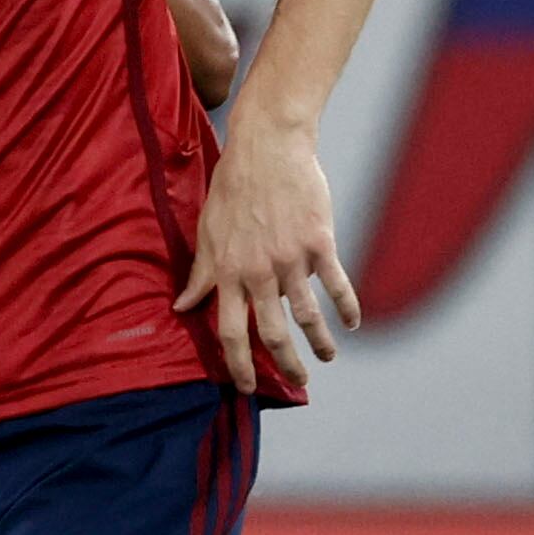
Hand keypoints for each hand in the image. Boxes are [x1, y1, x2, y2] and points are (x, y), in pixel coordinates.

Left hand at [176, 116, 361, 391]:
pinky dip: (347, 306)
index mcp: (228, 272)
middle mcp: (258, 271)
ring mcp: (291, 258)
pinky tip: (352, 323)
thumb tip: (181, 307)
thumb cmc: (232, 189)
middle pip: (273, 333)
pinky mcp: (319, 242)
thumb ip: (200, 274)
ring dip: (320, 342)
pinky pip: (336, 284)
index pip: (230, 331)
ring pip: (308, 315)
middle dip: (286, 364)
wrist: (267, 148)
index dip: (239, 364)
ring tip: (327, 357)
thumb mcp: (207, 232)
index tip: (248, 386)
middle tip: (298, 382)